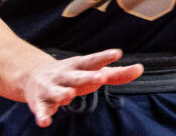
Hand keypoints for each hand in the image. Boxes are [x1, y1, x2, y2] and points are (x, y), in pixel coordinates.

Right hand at [22, 49, 142, 126]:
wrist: (34, 75)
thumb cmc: (74, 74)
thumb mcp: (94, 71)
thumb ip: (117, 73)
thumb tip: (140, 69)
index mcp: (80, 65)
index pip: (94, 60)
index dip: (105, 57)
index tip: (118, 53)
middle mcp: (65, 75)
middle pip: (77, 76)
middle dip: (87, 76)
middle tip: (101, 77)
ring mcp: (51, 88)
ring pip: (57, 91)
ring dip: (62, 93)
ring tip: (69, 96)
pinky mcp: (39, 103)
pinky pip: (41, 110)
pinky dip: (42, 115)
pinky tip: (45, 122)